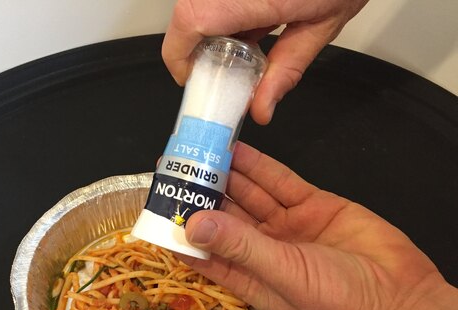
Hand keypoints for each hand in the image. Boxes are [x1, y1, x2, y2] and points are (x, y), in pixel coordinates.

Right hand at [163, 0, 368, 123]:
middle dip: (197, 45)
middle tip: (224, 65)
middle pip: (189, 13)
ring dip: (212, 27)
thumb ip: (287, 69)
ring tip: (247, 38)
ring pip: (199, 3)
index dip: (179, 55)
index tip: (190, 77)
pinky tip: (254, 19)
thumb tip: (260, 108)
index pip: (191, 21)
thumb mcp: (322, 25)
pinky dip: (225, 11)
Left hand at [180, 143, 455, 309]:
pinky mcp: (312, 205)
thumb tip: (193, 225)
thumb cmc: (337, 301)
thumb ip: (239, 245)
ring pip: (249, 195)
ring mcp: (287, 226)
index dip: (181, 231)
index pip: (203, 252)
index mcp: (248, 276)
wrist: (400, 295)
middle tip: (175, 168)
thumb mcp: (282, 273)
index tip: (158, 208)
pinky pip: (279, 183)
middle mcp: (262, 249)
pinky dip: (259, 167)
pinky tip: (237, 151)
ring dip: (226, 175)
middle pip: (223, 217)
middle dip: (200, 194)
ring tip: (200, 152)